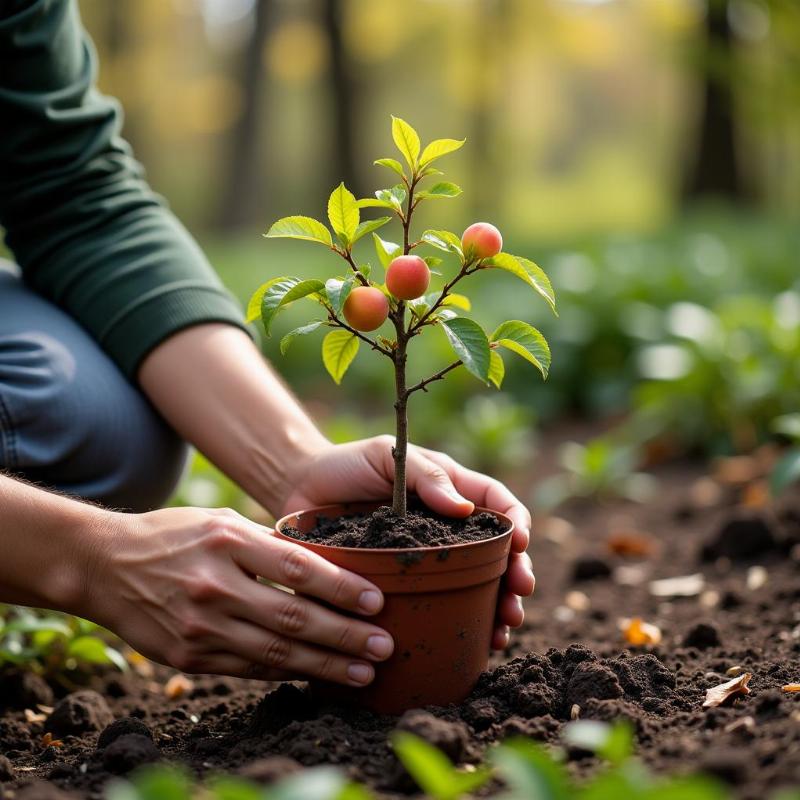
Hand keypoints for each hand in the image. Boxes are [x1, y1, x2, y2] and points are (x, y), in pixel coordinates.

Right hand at [88, 507, 393, 684]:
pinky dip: (288, 671)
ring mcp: (200, 626)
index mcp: (227, 542)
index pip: (297, 568)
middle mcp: (215, 585)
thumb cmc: (173, 536)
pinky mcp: (189, 656)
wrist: (106, 566)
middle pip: (293, 616)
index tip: (376, 601)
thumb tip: (323, 568)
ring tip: (365, 671)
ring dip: (326, 665)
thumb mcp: (220, 523)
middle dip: (346, 635)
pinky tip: (319, 675)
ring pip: (276, 651)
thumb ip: (267, 544)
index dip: (341, 588)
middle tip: (385, 645)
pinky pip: (250, 668)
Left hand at [281, 436, 533, 649]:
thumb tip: (465, 511)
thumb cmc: (347, 465)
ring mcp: (427, 558)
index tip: (520, 546)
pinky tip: (475, 643)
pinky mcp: (403, 583)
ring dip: (497, 608)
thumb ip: (426, 476)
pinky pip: (439, 605)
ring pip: (478, 585)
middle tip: (516, 601)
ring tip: (503, 630)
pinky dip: (462, 624)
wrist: (300, 489)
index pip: (497, 504)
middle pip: (497, 553)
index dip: (517, 523)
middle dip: (515, 577)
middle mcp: (446, 528)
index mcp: (449, 490)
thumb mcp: (389, 456)